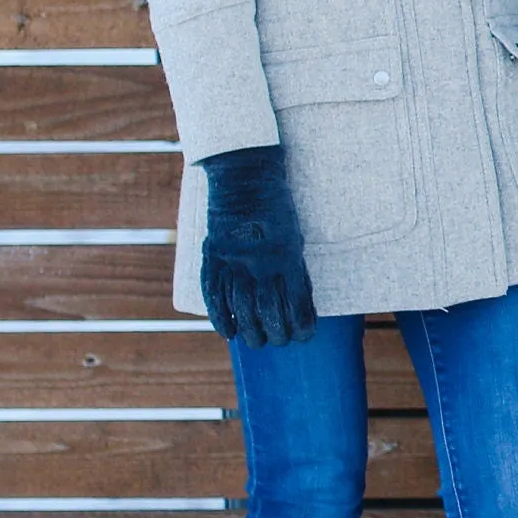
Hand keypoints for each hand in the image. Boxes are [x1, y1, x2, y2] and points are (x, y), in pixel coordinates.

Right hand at [198, 144, 317, 348]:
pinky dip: (220, 317)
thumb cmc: (278, 208)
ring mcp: (233, 259)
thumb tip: (295, 306)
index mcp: (288, 255)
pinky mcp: (213, 256)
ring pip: (241, 307)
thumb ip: (294, 269)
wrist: (244, 176)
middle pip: (268, 310)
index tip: (305, 336)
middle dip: (276, 332)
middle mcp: (261, 261)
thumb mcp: (295, 236)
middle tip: (279, 340)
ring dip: (250, 330)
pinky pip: (213, 294)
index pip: (297, 302)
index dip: (302, 324)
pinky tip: (229, 332)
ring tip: (257, 341)